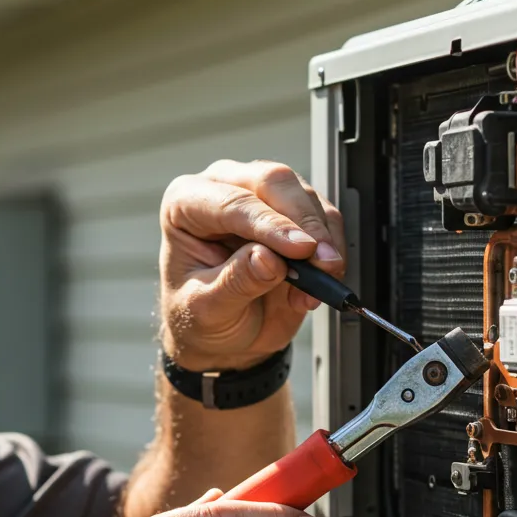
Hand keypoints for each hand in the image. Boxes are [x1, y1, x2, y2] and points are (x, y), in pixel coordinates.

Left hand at [159, 159, 346, 370]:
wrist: (220, 334)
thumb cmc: (199, 316)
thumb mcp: (207, 310)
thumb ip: (235, 283)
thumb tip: (268, 259)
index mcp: (185, 204)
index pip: (232, 202)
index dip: (270, 224)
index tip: (301, 248)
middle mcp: (223, 188)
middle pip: (273, 182)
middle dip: (305, 223)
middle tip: (323, 262)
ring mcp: (261, 196)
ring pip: (305, 197)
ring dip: (322, 242)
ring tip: (312, 289)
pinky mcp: (293, 212)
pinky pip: (325, 218)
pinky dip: (331, 251)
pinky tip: (316, 286)